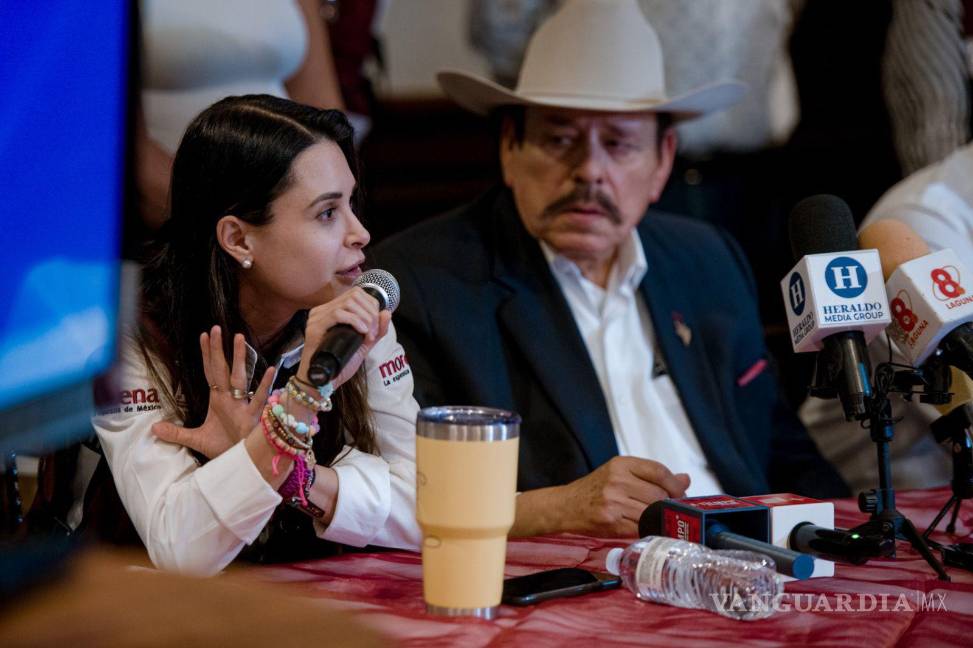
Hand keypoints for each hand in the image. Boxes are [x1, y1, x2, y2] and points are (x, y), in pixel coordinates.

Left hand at [153, 326, 274, 458]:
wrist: (243, 463)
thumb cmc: (225, 447)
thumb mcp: (197, 439)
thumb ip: (176, 433)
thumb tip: (153, 428)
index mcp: (219, 400)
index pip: (211, 372)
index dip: (207, 354)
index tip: (203, 335)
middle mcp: (231, 398)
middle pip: (223, 369)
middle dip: (219, 349)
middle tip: (215, 328)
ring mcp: (242, 405)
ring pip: (240, 378)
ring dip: (239, 359)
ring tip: (239, 338)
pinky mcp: (253, 417)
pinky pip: (259, 399)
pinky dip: (264, 385)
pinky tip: (269, 371)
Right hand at [296, 287, 390, 389]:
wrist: (322, 383)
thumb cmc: (340, 365)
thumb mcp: (363, 346)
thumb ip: (376, 331)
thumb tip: (387, 312)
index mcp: (332, 311)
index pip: (357, 294)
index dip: (372, 307)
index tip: (376, 328)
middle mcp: (323, 311)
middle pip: (354, 296)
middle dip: (370, 313)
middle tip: (373, 332)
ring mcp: (317, 318)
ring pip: (347, 303)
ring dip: (365, 317)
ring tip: (367, 334)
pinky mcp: (314, 328)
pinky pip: (337, 314)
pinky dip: (354, 321)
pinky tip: (361, 332)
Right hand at [520, 457, 689, 537]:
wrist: (566, 506)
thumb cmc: (594, 490)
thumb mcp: (619, 473)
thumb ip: (651, 476)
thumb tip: (685, 479)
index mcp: (621, 464)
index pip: (658, 471)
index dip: (675, 484)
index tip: (681, 493)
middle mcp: (617, 480)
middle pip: (658, 494)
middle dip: (667, 504)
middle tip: (666, 509)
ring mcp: (613, 502)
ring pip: (651, 512)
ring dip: (658, 518)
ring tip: (655, 518)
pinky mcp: (611, 522)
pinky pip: (640, 527)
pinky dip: (647, 529)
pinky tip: (645, 527)